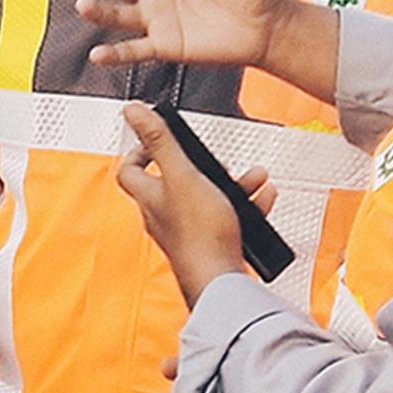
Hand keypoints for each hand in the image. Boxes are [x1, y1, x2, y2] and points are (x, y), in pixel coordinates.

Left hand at [116, 102, 275, 305]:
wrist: (222, 282)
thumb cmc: (200, 235)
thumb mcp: (182, 175)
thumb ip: (159, 140)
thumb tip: (132, 110)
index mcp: (150, 197)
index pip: (129, 171)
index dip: (139, 151)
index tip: (157, 139)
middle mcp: (164, 216)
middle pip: (174, 181)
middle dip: (202, 165)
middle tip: (215, 160)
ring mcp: (187, 232)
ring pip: (206, 198)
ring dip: (230, 184)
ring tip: (252, 178)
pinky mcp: (210, 245)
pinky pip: (227, 218)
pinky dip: (245, 206)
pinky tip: (262, 199)